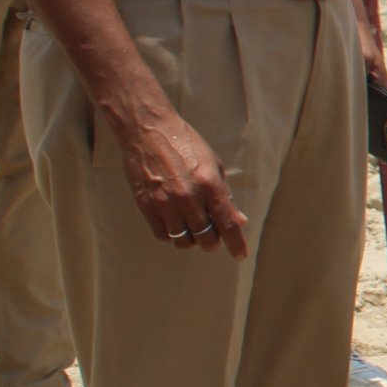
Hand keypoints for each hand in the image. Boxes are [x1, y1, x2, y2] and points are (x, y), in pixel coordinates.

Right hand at [112, 102, 248, 256]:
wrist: (148, 131)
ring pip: (183, 241)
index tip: (240, 255)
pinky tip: (175, 222)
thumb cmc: (185, 144)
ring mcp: (165, 203)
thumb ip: (225, 195)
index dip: (236, 244)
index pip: (227, 224)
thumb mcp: (214, 165)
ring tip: (192, 227)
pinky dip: (172, 234)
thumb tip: (239, 221)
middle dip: (212, 241)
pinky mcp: (146, 206)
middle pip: (206, 238)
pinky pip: (163, 235)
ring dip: (192, 239)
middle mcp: (189, 197)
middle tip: (212, 234)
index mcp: (210, 185)